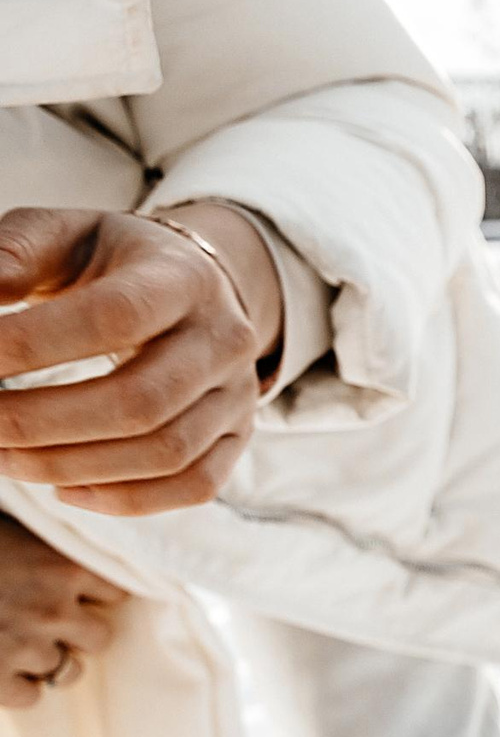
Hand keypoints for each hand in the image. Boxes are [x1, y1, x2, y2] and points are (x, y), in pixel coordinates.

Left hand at [0, 204, 284, 515]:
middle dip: (40, 422)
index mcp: (182, 277)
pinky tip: (63, 489)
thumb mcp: (64, 236)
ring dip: (69, 466)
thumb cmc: (112, 263)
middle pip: (140, 400)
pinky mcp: (239, 435)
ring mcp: (240, 393)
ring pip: (165, 453)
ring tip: (3, 458)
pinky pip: (192, 485)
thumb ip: (13, 254)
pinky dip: (123, 500)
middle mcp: (224, 338)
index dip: (34, 346)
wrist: (198, 286)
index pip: (113, 317)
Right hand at [0, 513, 127, 707]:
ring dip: (45, 662)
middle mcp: (54, 609)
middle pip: (99, 637)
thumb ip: (39, 544)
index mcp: (61, 565)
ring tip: (11, 644)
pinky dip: (15, 688)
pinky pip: (31, 697)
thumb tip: (62, 545)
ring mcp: (27, 647)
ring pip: (68, 671)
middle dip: (73, 634)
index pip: (114, 592)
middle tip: (40, 624)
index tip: (68, 594)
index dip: (89, 596)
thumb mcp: (9, 528)